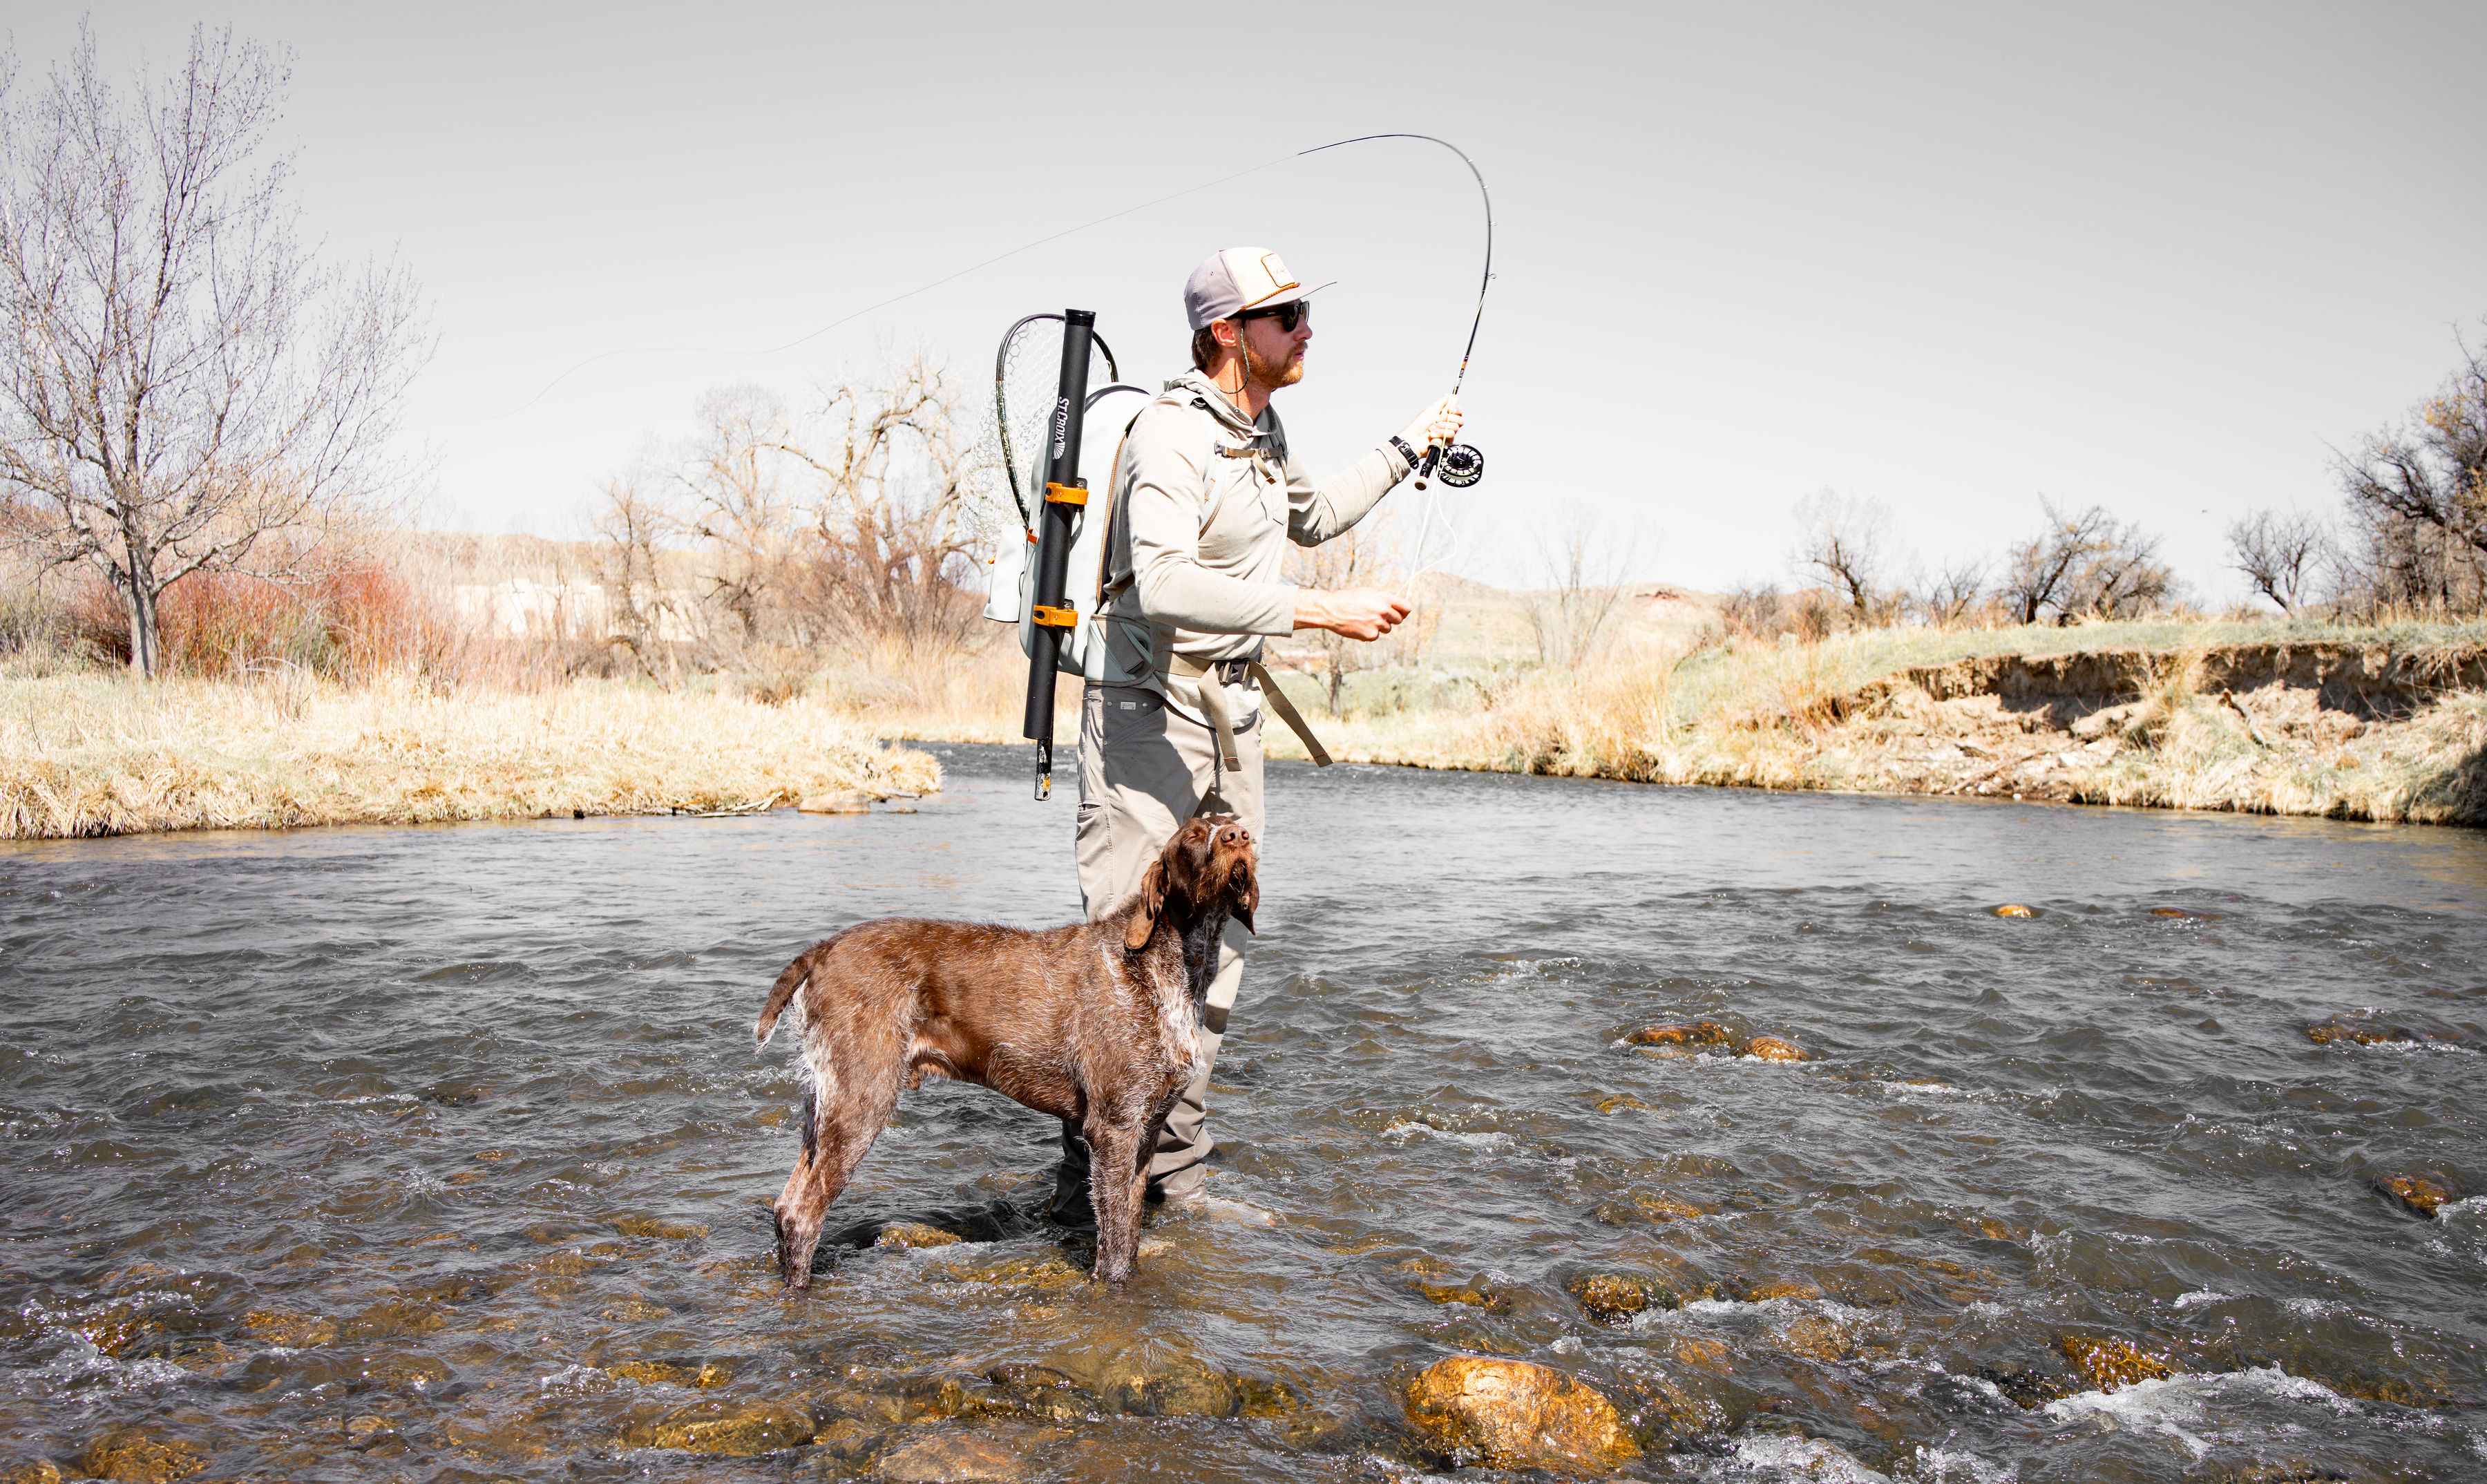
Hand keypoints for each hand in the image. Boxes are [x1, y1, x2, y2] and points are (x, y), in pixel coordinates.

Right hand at [1294, 588, 1410, 641]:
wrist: (1331, 610)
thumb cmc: (1349, 599)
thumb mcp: (1368, 593)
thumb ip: (1384, 599)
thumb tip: (1396, 607)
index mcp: (1385, 598)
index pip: (1407, 607)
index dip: (1404, 611)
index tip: (1400, 613)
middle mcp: (1384, 611)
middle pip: (1398, 620)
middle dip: (1390, 619)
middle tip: (1377, 616)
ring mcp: (1378, 624)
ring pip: (1387, 629)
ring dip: (1379, 626)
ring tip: (1364, 619)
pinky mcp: (1371, 635)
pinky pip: (1376, 636)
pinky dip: (1369, 633)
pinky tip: (1359, 626)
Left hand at [1398, 395, 1462, 455]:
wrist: (1415, 438)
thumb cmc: (1420, 424)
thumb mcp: (1432, 409)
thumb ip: (1443, 402)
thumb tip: (1450, 395)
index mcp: (1444, 415)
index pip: (1458, 412)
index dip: (1457, 410)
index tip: (1451, 409)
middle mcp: (1447, 424)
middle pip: (1460, 420)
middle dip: (1449, 419)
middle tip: (1438, 420)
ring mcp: (1447, 433)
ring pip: (1455, 428)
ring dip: (1442, 427)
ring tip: (1432, 429)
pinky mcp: (1446, 441)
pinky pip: (1451, 436)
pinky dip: (1441, 434)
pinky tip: (1433, 435)